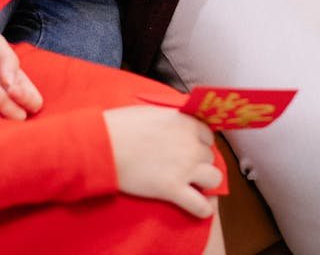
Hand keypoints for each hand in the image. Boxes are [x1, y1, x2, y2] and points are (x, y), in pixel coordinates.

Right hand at [103, 106, 220, 216]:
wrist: (106, 144)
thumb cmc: (122, 125)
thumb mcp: (152, 111)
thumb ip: (172, 119)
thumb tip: (177, 124)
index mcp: (184, 122)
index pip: (208, 135)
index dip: (199, 143)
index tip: (190, 148)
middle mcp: (190, 144)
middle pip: (210, 157)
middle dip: (200, 162)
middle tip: (185, 166)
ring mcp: (184, 168)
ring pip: (214, 179)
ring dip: (205, 182)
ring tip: (192, 184)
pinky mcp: (173, 190)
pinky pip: (201, 205)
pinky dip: (202, 208)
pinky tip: (197, 207)